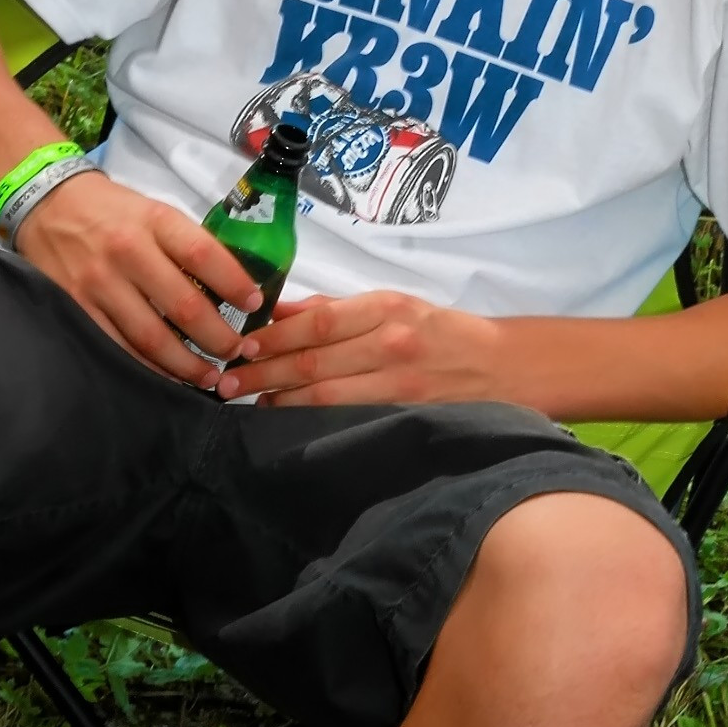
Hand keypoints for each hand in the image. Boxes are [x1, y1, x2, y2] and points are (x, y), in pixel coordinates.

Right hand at [13, 170, 263, 387]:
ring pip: (151, 336)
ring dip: (186, 363)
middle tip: (238, 352)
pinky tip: (168, 377)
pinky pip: (119, 347)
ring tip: (210, 376)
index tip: (255, 304)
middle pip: (183, 305)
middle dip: (217, 337)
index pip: (204, 255)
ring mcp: (99, 283)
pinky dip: (148, 367)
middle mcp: (128, 252)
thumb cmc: (114, 211)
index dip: (234, 284)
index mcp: (155, 221)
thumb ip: (187, 245)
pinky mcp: (77, 307)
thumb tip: (233, 285)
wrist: (48, 204)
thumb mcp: (156, 212)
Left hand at [214, 290, 507, 407]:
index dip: (273, 337)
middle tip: (222, 381)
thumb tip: (280, 312)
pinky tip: (286, 421)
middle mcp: (391, 343)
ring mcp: (400, 385)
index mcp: (386, 308)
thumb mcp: (395, 304)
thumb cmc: (442, 332)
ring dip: (279, 400)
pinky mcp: (407, 415)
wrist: (505, 366)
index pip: (317, 324)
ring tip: (245, 403)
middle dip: (262, 372)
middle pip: (313, 360)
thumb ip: (338, 310)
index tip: (238, 346)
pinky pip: (350, 419)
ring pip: (326, 396)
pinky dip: (313, 421)